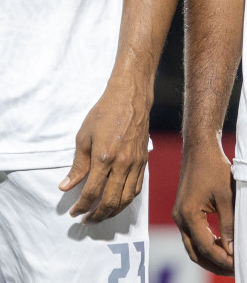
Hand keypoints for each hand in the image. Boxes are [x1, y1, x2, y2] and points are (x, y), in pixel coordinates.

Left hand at [59, 81, 149, 221]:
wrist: (129, 101)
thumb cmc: (102, 115)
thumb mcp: (83, 137)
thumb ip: (77, 165)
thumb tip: (66, 186)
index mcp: (104, 158)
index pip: (92, 191)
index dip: (82, 205)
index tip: (73, 212)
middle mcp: (123, 165)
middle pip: (111, 201)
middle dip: (96, 214)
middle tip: (85, 220)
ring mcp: (136, 166)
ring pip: (126, 199)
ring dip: (112, 212)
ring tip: (99, 217)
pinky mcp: (144, 164)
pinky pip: (136, 190)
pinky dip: (125, 202)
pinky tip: (116, 205)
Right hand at [172, 141, 234, 273]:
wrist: (199, 151)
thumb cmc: (214, 170)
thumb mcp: (227, 198)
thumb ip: (229, 225)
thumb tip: (232, 249)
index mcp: (188, 214)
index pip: (206, 246)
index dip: (224, 259)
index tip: (239, 265)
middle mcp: (179, 217)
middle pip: (195, 252)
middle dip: (215, 264)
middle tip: (235, 269)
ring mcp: (179, 215)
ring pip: (192, 246)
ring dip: (210, 256)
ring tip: (230, 261)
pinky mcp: (183, 212)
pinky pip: (193, 236)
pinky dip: (206, 245)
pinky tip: (222, 246)